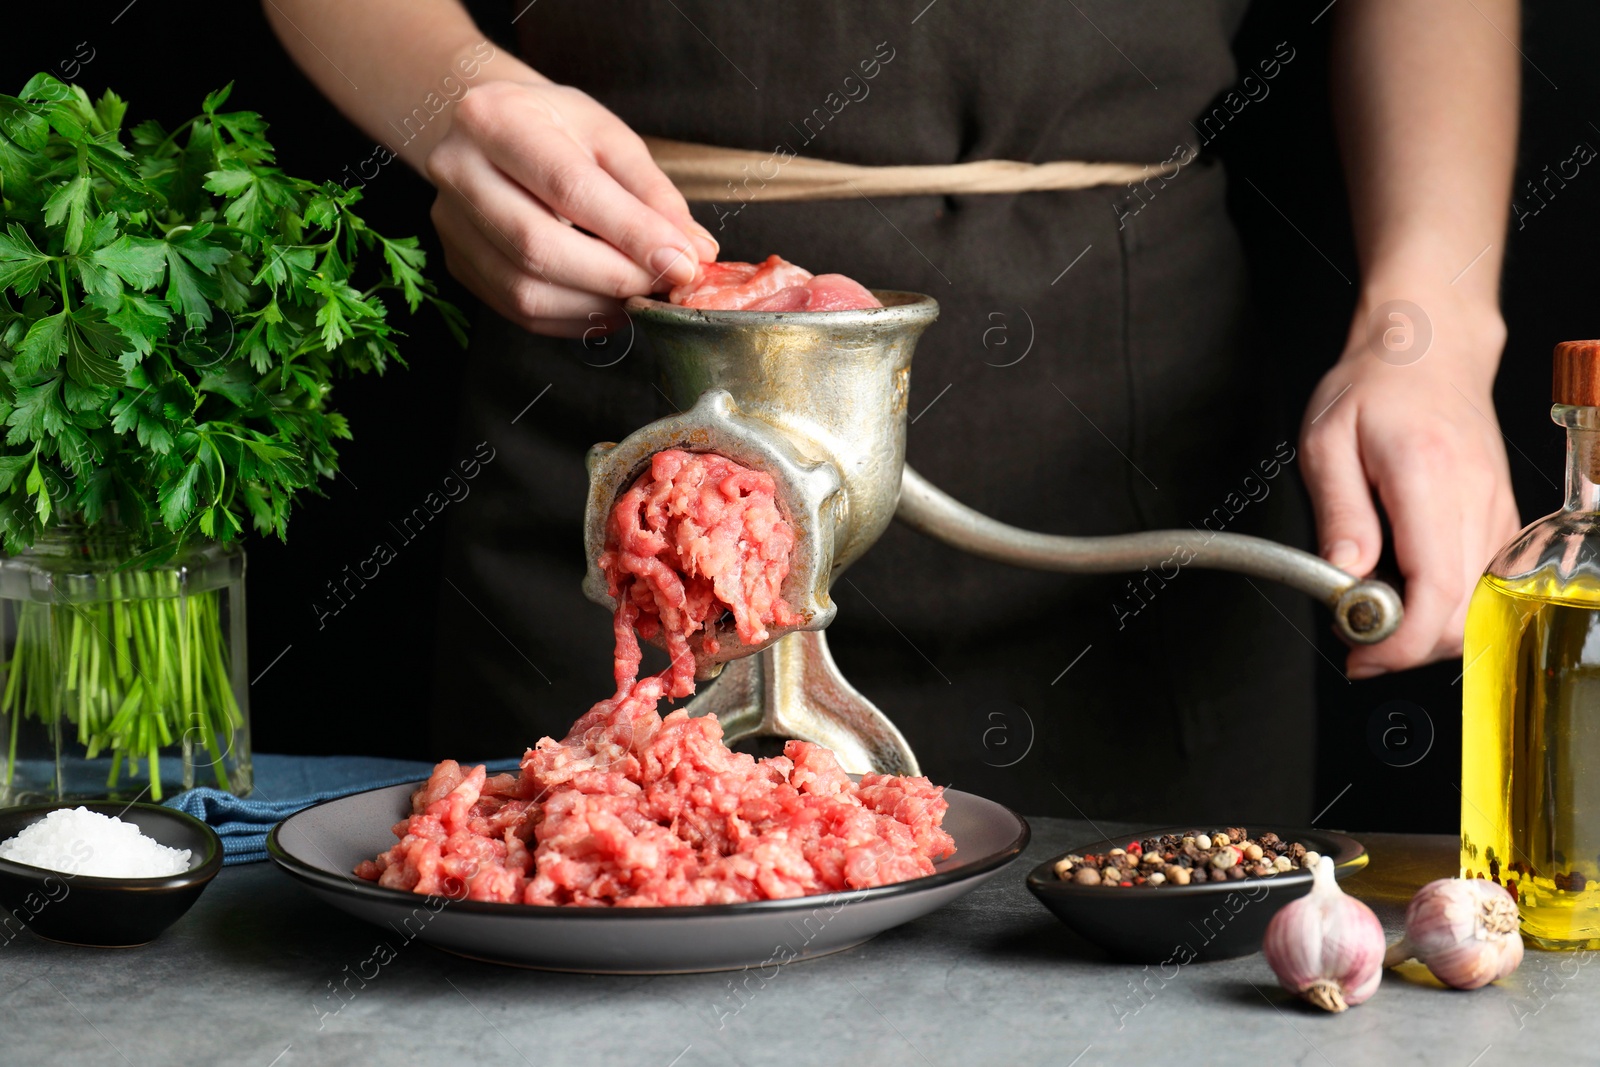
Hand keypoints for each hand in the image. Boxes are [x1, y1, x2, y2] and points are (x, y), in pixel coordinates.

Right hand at [425, 78, 717, 336]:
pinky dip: (574, 318)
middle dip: (614, 276)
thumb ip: (652, 192)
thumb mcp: (609, 136)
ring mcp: (450, 223)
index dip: (631, 233)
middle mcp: (459, 171)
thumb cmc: (555, 128)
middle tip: (665, 284)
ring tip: (640, 295)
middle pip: (538, 246)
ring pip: (525, 290)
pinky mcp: (457, 264)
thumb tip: (694, 250)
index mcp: (496, 119)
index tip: (682, 262)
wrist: (493, 130)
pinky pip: (519, 311)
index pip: (568, 187)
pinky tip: (607, 304)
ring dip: (596, 305)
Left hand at [1299, 292, 1519, 676]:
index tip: (1362, 653)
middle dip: (1411, 647)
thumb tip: (1345, 578)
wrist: (1427, 350)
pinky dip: (1450, 606)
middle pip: (1466, 613)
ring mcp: (1498, 509)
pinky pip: (1488, 584)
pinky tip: (1409, 592)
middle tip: (1357, 636)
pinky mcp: (1502, 517)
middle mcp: (1476, 499)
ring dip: (1430, 631)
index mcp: (1428, 478)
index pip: (1437, 588)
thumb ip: (1338, 514)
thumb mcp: (1325, 444)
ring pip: (1483, 607)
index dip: (1403, 641)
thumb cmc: (1372, 389)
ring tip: (1377, 613)